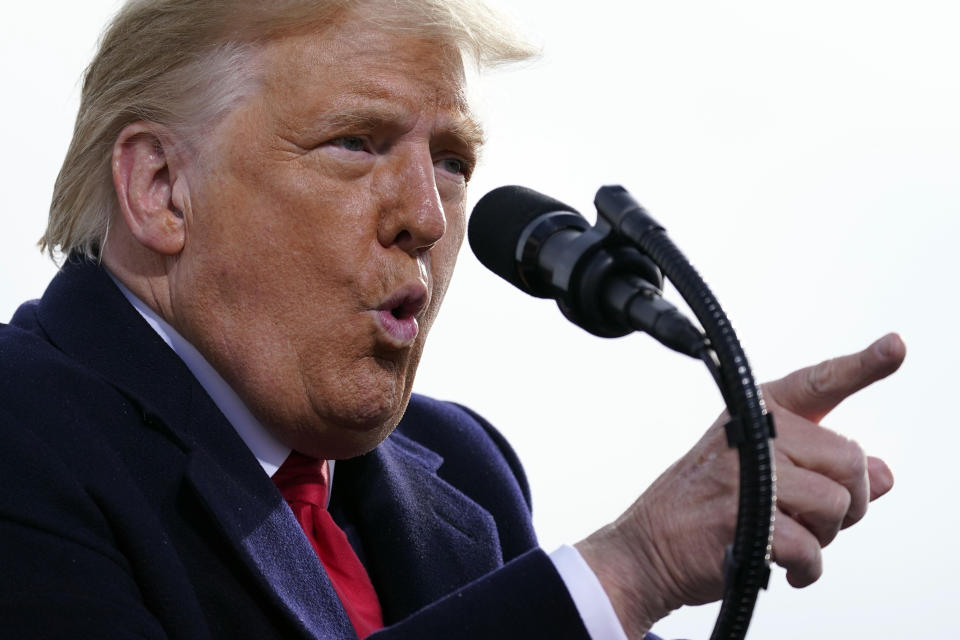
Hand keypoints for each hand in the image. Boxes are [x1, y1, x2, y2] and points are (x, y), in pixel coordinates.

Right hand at [576, 333, 905, 637]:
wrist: (647, 548)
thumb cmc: (704, 508)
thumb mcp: (762, 473)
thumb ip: (823, 468)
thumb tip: (884, 474)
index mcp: (755, 413)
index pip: (818, 384)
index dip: (863, 365)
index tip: (895, 346)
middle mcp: (751, 434)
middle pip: (849, 459)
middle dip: (849, 501)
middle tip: (818, 519)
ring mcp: (745, 474)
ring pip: (837, 504)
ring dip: (825, 536)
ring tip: (792, 540)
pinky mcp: (743, 518)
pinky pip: (811, 547)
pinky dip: (807, 569)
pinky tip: (787, 568)